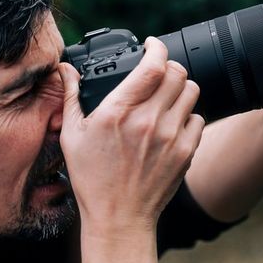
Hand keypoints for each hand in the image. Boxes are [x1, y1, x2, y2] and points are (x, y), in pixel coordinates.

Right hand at [59, 37, 204, 232]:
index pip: (152, 65)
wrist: (118, 217)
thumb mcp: (72, 135)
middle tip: (158, 72)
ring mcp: (170, 136)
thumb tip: (65, 69)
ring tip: (166, 96)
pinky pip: (198, 118)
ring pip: (191, 91)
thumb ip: (70, 96)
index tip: (151, 45)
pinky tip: (173, 122)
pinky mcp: (186, 151)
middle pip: (177, 72)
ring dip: (180, 88)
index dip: (156, 47)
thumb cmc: (92, 178)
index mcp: (119, 112)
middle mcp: (148, 121)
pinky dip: (188, 115)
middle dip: (168, 66)